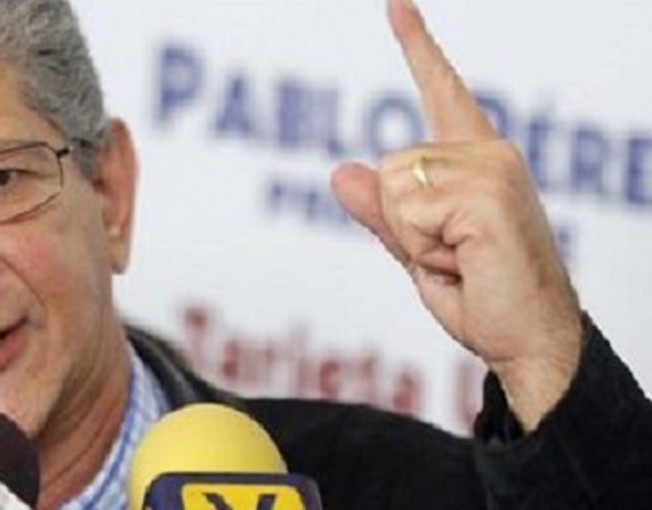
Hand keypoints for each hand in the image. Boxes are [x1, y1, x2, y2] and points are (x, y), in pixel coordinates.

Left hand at [331, 0, 581, 430]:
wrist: (530, 341)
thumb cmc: (483, 296)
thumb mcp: (418, 252)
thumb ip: (382, 212)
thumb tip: (339, 171)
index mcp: (475, 160)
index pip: (442, 90)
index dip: (418, 45)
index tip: (396, 4)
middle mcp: (489, 152)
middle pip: (387, 167)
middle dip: (401, 224)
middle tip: (452, 255)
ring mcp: (492, 168)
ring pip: (392, 188)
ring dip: (413, 237)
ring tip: (462, 258)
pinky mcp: (487, 193)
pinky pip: (408, 211)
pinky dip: (423, 248)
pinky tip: (466, 260)